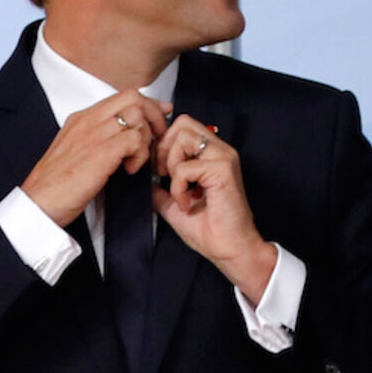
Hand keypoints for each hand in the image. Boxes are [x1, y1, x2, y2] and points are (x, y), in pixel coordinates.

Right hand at [21, 91, 171, 226]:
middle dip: (154, 114)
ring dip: (146, 137)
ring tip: (138, 159)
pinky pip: (135, 140)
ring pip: (137, 116)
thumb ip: (97, 138)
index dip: (148, 103)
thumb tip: (125, 137)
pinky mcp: (100, 153)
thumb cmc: (56, 184)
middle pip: (133, 97)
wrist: (38, 203)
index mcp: (81, 119)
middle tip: (159, 136)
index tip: (161, 113)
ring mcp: (93, 135)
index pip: (123, 96)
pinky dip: (140, 154)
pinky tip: (130, 169)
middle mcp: (88, 121)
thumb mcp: (75, 151)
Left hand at [152, 115, 276, 303]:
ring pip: (183, 138)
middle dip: (164, 148)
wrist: (229, 249)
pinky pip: (185, 167)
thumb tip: (142, 178)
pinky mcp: (222, 170)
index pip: (182, 126)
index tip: (159, 170)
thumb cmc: (210, 229)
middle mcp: (220, 150)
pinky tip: (187, 203)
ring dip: (171, 164)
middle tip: (163, 175)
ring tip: (178, 190)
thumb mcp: (174, 203)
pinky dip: (178, 187)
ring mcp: (223, 157)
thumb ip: (160, 187)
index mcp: (211, 154)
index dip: (164, 143)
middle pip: (182, 123)